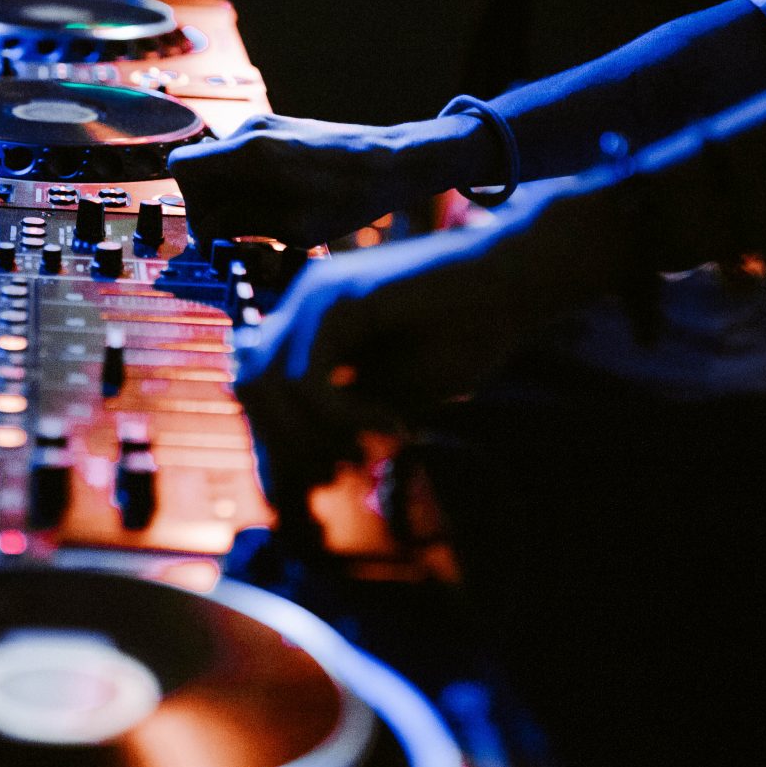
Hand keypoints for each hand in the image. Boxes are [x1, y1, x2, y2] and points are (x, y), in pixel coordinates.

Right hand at [170, 113, 476, 248]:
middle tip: (240, 233)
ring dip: (233, 195)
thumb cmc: (350, 197)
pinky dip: (250, 184)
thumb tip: (205, 230)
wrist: (391, 162)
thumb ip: (240, 225)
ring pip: (222, 165)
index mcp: (249, 153)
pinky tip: (281, 203)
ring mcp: (264, 126)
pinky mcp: (278, 129)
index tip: (213, 230)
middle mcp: (250, 131)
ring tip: (268, 221)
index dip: (190, 204)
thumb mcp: (292, 226)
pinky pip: (244, 159)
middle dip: (211, 204)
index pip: (182, 167)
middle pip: (199, 169)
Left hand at [233, 177, 635, 518]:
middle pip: (249, 389)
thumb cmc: (466, 336)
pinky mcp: (342, 298)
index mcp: (307, 324)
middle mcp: (301, 303)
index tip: (319, 483)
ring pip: (269, 387)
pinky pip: (309, 380)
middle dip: (287, 446)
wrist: (517, 283)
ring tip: (366, 452)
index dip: (275, 444)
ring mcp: (316, 294)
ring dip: (314, 437)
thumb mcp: (394, 395)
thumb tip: (298, 470)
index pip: (256, 390)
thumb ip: (344, 420)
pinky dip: (344, 418)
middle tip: (340, 474)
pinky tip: (391, 423)